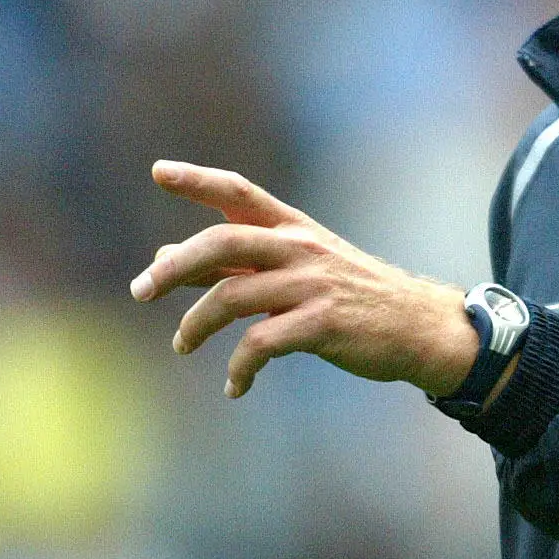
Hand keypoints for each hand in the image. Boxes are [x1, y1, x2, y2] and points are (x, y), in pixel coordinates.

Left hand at [129, 160, 480, 399]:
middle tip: (140, 291)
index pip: (240, 192)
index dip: (198, 180)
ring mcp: (312, 284)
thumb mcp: (297, 270)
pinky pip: (261, 344)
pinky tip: (235, 387)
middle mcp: (300, 248)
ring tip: (182, 345)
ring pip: (233, 296)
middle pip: (223, 242)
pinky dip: (239, 369)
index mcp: (294, 228)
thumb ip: (234, 264)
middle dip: (175, 266)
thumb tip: (162, 259)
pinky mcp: (323, 324)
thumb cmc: (351, 298)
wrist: (418, 327)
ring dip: (196, 325)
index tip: (157, 171)